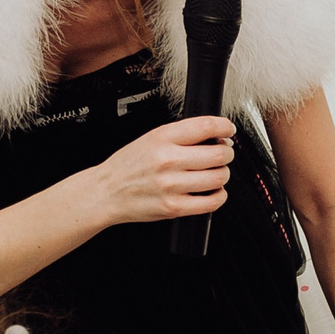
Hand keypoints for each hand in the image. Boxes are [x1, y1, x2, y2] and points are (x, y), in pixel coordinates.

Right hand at [93, 114, 232, 226]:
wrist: (106, 191)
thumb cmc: (128, 166)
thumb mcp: (150, 138)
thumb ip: (181, 136)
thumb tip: (216, 136)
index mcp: (162, 137)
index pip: (206, 126)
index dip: (225, 127)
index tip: (228, 130)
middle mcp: (168, 160)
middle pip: (219, 154)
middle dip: (227, 153)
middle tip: (223, 154)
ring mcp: (172, 185)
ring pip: (219, 177)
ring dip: (223, 175)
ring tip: (214, 174)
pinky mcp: (174, 207)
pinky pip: (212, 201)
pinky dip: (219, 196)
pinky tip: (212, 191)